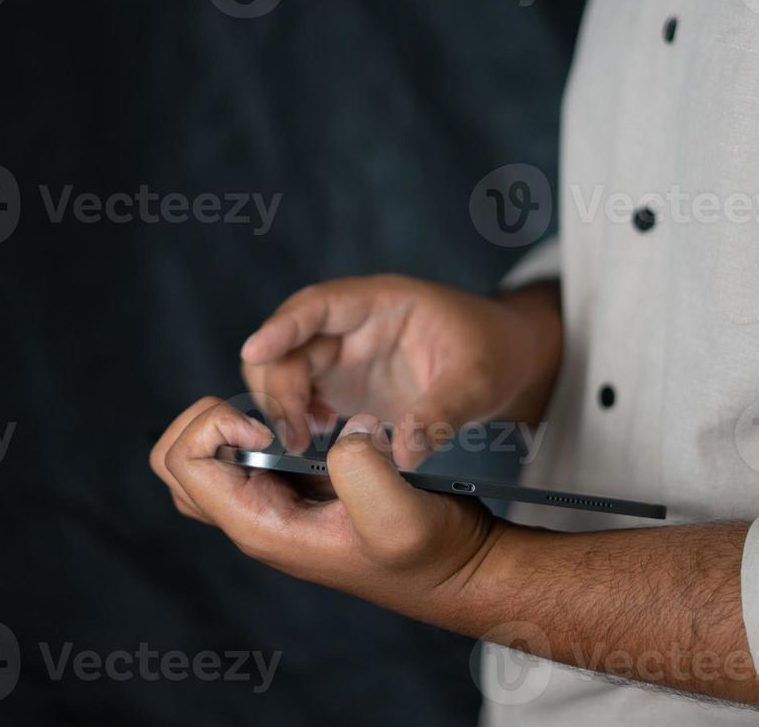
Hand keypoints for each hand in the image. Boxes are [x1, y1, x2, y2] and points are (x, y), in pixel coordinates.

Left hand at [149, 399, 502, 612]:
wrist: (458, 569)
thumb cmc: (430, 554)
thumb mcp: (401, 514)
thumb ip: (362, 469)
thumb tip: (340, 431)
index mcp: (261, 525)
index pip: (182, 463)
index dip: (214, 427)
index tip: (270, 426)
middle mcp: (254, 516)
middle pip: (175, 460)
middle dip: (206, 420)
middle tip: (263, 418)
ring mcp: (271, 502)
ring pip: (204, 455)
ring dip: (233, 421)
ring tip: (287, 417)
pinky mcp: (294, 488)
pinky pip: (245, 450)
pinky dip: (263, 425)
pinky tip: (311, 422)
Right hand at [240, 275, 561, 467]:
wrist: (504, 363)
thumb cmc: (493, 354)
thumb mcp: (478, 382)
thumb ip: (441, 415)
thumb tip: (401, 456)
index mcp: (380, 302)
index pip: (318, 305)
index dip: (283, 326)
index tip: (254, 351)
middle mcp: (351, 325)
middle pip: (290, 344)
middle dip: (279, 385)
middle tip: (294, 435)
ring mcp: (343, 355)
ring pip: (285, 370)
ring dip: (282, 405)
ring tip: (303, 441)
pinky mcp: (342, 385)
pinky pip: (300, 396)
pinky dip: (296, 418)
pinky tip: (318, 440)